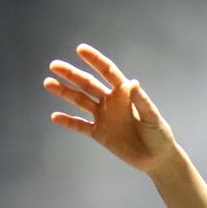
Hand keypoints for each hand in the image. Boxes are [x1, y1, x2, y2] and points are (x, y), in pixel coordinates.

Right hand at [44, 44, 180, 176]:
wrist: (156, 158)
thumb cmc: (158, 134)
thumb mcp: (152, 117)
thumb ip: (141, 101)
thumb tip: (133, 82)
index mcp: (124, 93)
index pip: (107, 72)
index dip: (95, 60)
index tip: (80, 49)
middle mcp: (111, 101)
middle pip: (88, 84)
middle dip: (71, 74)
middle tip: (54, 65)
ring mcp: (103, 117)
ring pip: (80, 101)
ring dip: (64, 92)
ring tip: (48, 82)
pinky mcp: (99, 133)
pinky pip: (80, 126)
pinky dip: (68, 122)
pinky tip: (55, 117)